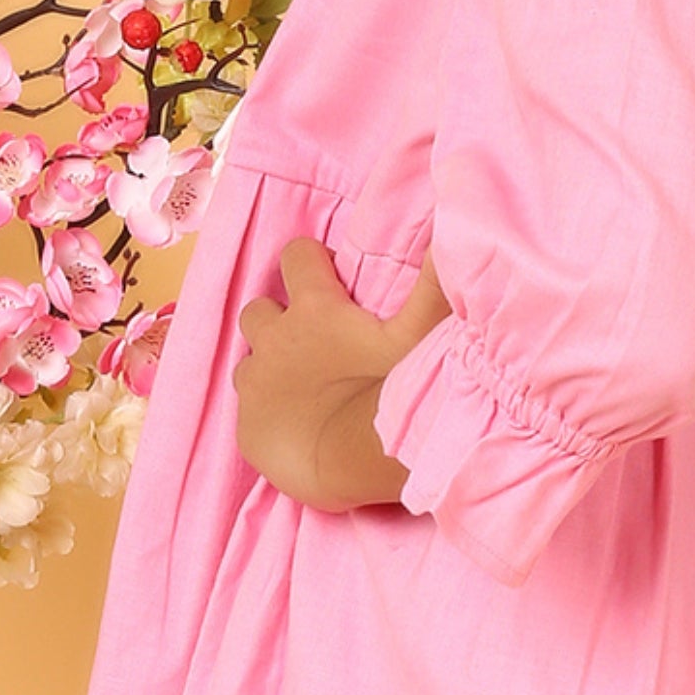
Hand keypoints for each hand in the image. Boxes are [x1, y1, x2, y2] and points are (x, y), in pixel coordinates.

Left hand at [233, 239, 451, 510]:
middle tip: (315, 344)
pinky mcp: (247, 428)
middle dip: (280, 319)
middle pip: (259, 310)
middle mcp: (275, 339)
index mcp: (313, 309)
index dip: (312, 263)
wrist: (360, 460)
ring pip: (250, 363)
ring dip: (272, 368)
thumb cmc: (392, 391)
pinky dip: (269, 416)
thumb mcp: (420, 333)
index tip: (333, 283)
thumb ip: (431, 284)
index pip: (296, 255)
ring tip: (307, 391)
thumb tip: (446, 233)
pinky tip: (299, 430)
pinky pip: (249, 413)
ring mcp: (256, 385)